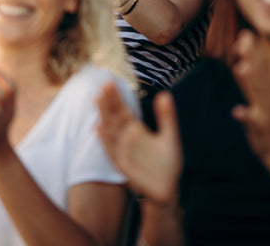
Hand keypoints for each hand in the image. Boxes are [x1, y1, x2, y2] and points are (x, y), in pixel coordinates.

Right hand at [97, 83, 182, 203]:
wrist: (168, 188)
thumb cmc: (168, 163)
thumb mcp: (170, 136)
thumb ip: (166, 116)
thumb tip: (165, 94)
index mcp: (135, 129)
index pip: (123, 109)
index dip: (116, 96)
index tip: (110, 81)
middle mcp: (126, 137)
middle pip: (114, 116)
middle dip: (109, 102)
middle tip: (104, 85)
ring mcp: (123, 150)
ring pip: (110, 130)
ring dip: (104, 115)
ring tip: (99, 99)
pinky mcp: (123, 164)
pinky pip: (111, 150)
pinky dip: (105, 140)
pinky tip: (98, 127)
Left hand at [230, 30, 269, 161]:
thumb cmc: (267, 119)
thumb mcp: (259, 96)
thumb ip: (248, 78)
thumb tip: (240, 58)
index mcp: (268, 88)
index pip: (261, 65)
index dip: (254, 50)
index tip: (246, 33)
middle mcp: (269, 96)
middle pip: (259, 73)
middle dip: (252, 56)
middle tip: (244, 38)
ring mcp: (266, 111)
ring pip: (257, 93)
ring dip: (249, 80)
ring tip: (241, 67)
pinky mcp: (261, 128)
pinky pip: (253, 121)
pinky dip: (246, 115)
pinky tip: (238, 111)